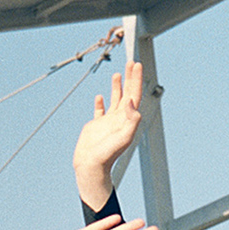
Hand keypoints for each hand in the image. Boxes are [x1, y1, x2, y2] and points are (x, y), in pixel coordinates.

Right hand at [73, 61, 144, 209]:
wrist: (91, 166)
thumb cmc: (107, 155)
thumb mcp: (123, 137)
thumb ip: (131, 120)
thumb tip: (133, 102)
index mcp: (127, 119)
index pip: (135, 94)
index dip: (136, 79)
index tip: (137, 64)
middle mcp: (120, 118)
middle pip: (127, 93)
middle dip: (130, 78)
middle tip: (132, 62)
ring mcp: (108, 122)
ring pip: (115, 100)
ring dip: (117, 87)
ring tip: (118, 74)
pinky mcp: (96, 126)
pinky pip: (100, 111)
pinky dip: (101, 103)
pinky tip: (100, 96)